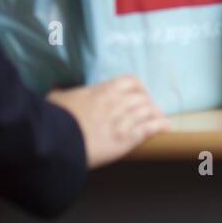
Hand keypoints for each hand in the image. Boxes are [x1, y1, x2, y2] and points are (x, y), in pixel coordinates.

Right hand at [47, 77, 168, 167]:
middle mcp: (116, 102)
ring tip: (159, 121)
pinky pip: (148, 129)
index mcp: (102, 90)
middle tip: (150, 110)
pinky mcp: (125, 139)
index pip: (130, 82)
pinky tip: (165, 128)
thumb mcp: (56, 99)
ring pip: (148, 112)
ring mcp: (122, 121)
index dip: (139, 88)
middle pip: (143, 98)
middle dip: (149, 104)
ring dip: (155, 115)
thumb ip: (61, 93)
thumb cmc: (55, 118)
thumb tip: (56, 91)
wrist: (58, 140)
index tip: (140, 94)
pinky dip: (159, 127)